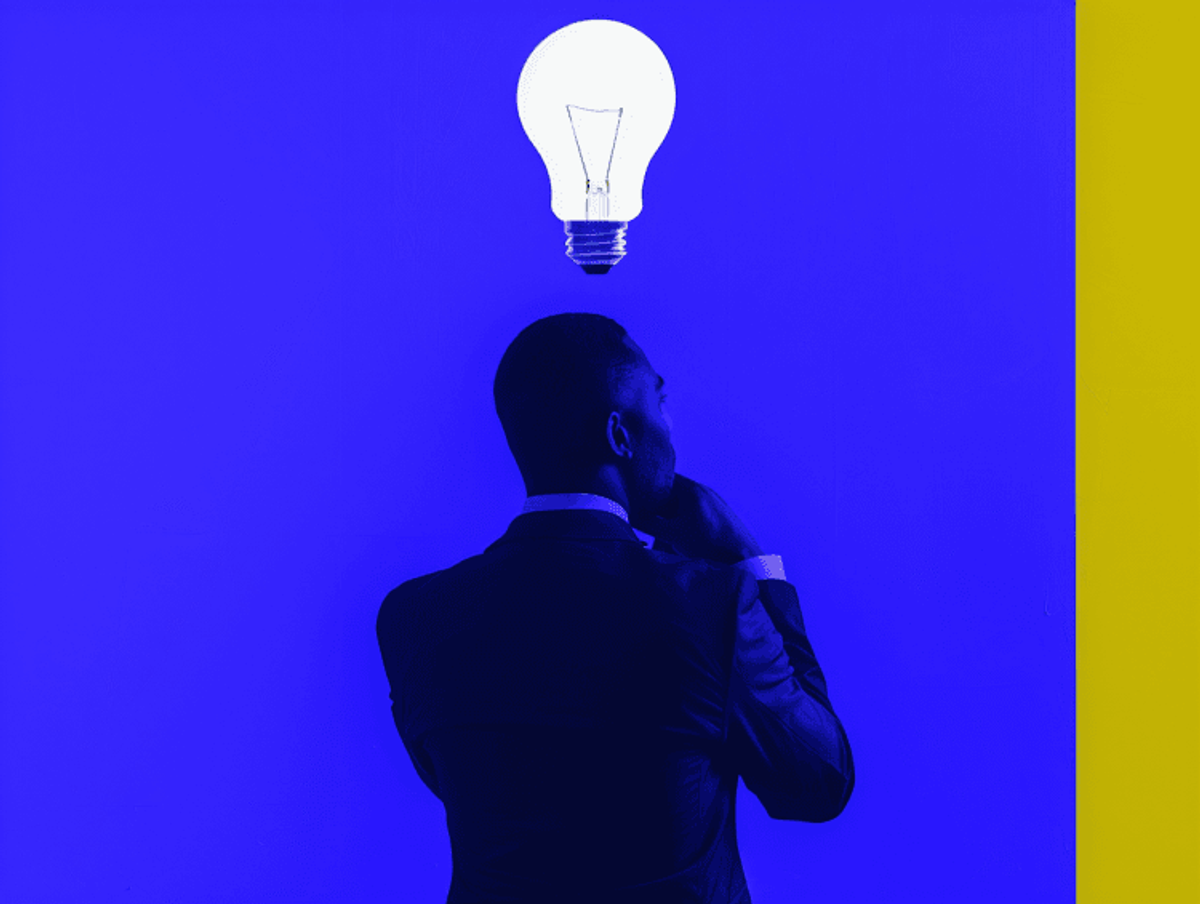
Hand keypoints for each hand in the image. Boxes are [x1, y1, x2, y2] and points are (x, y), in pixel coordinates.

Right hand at [632, 473, 763, 563]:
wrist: (742, 556)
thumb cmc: (709, 543)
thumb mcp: (673, 534)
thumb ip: (649, 523)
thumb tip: (629, 515)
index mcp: (692, 490)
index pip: (663, 478)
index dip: (647, 486)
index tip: (635, 496)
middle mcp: (704, 491)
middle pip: (673, 490)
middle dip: (658, 503)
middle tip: (646, 517)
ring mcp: (714, 501)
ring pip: (684, 501)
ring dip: (671, 512)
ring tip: (664, 529)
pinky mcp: (719, 512)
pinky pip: (695, 509)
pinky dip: (684, 518)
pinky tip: (682, 533)